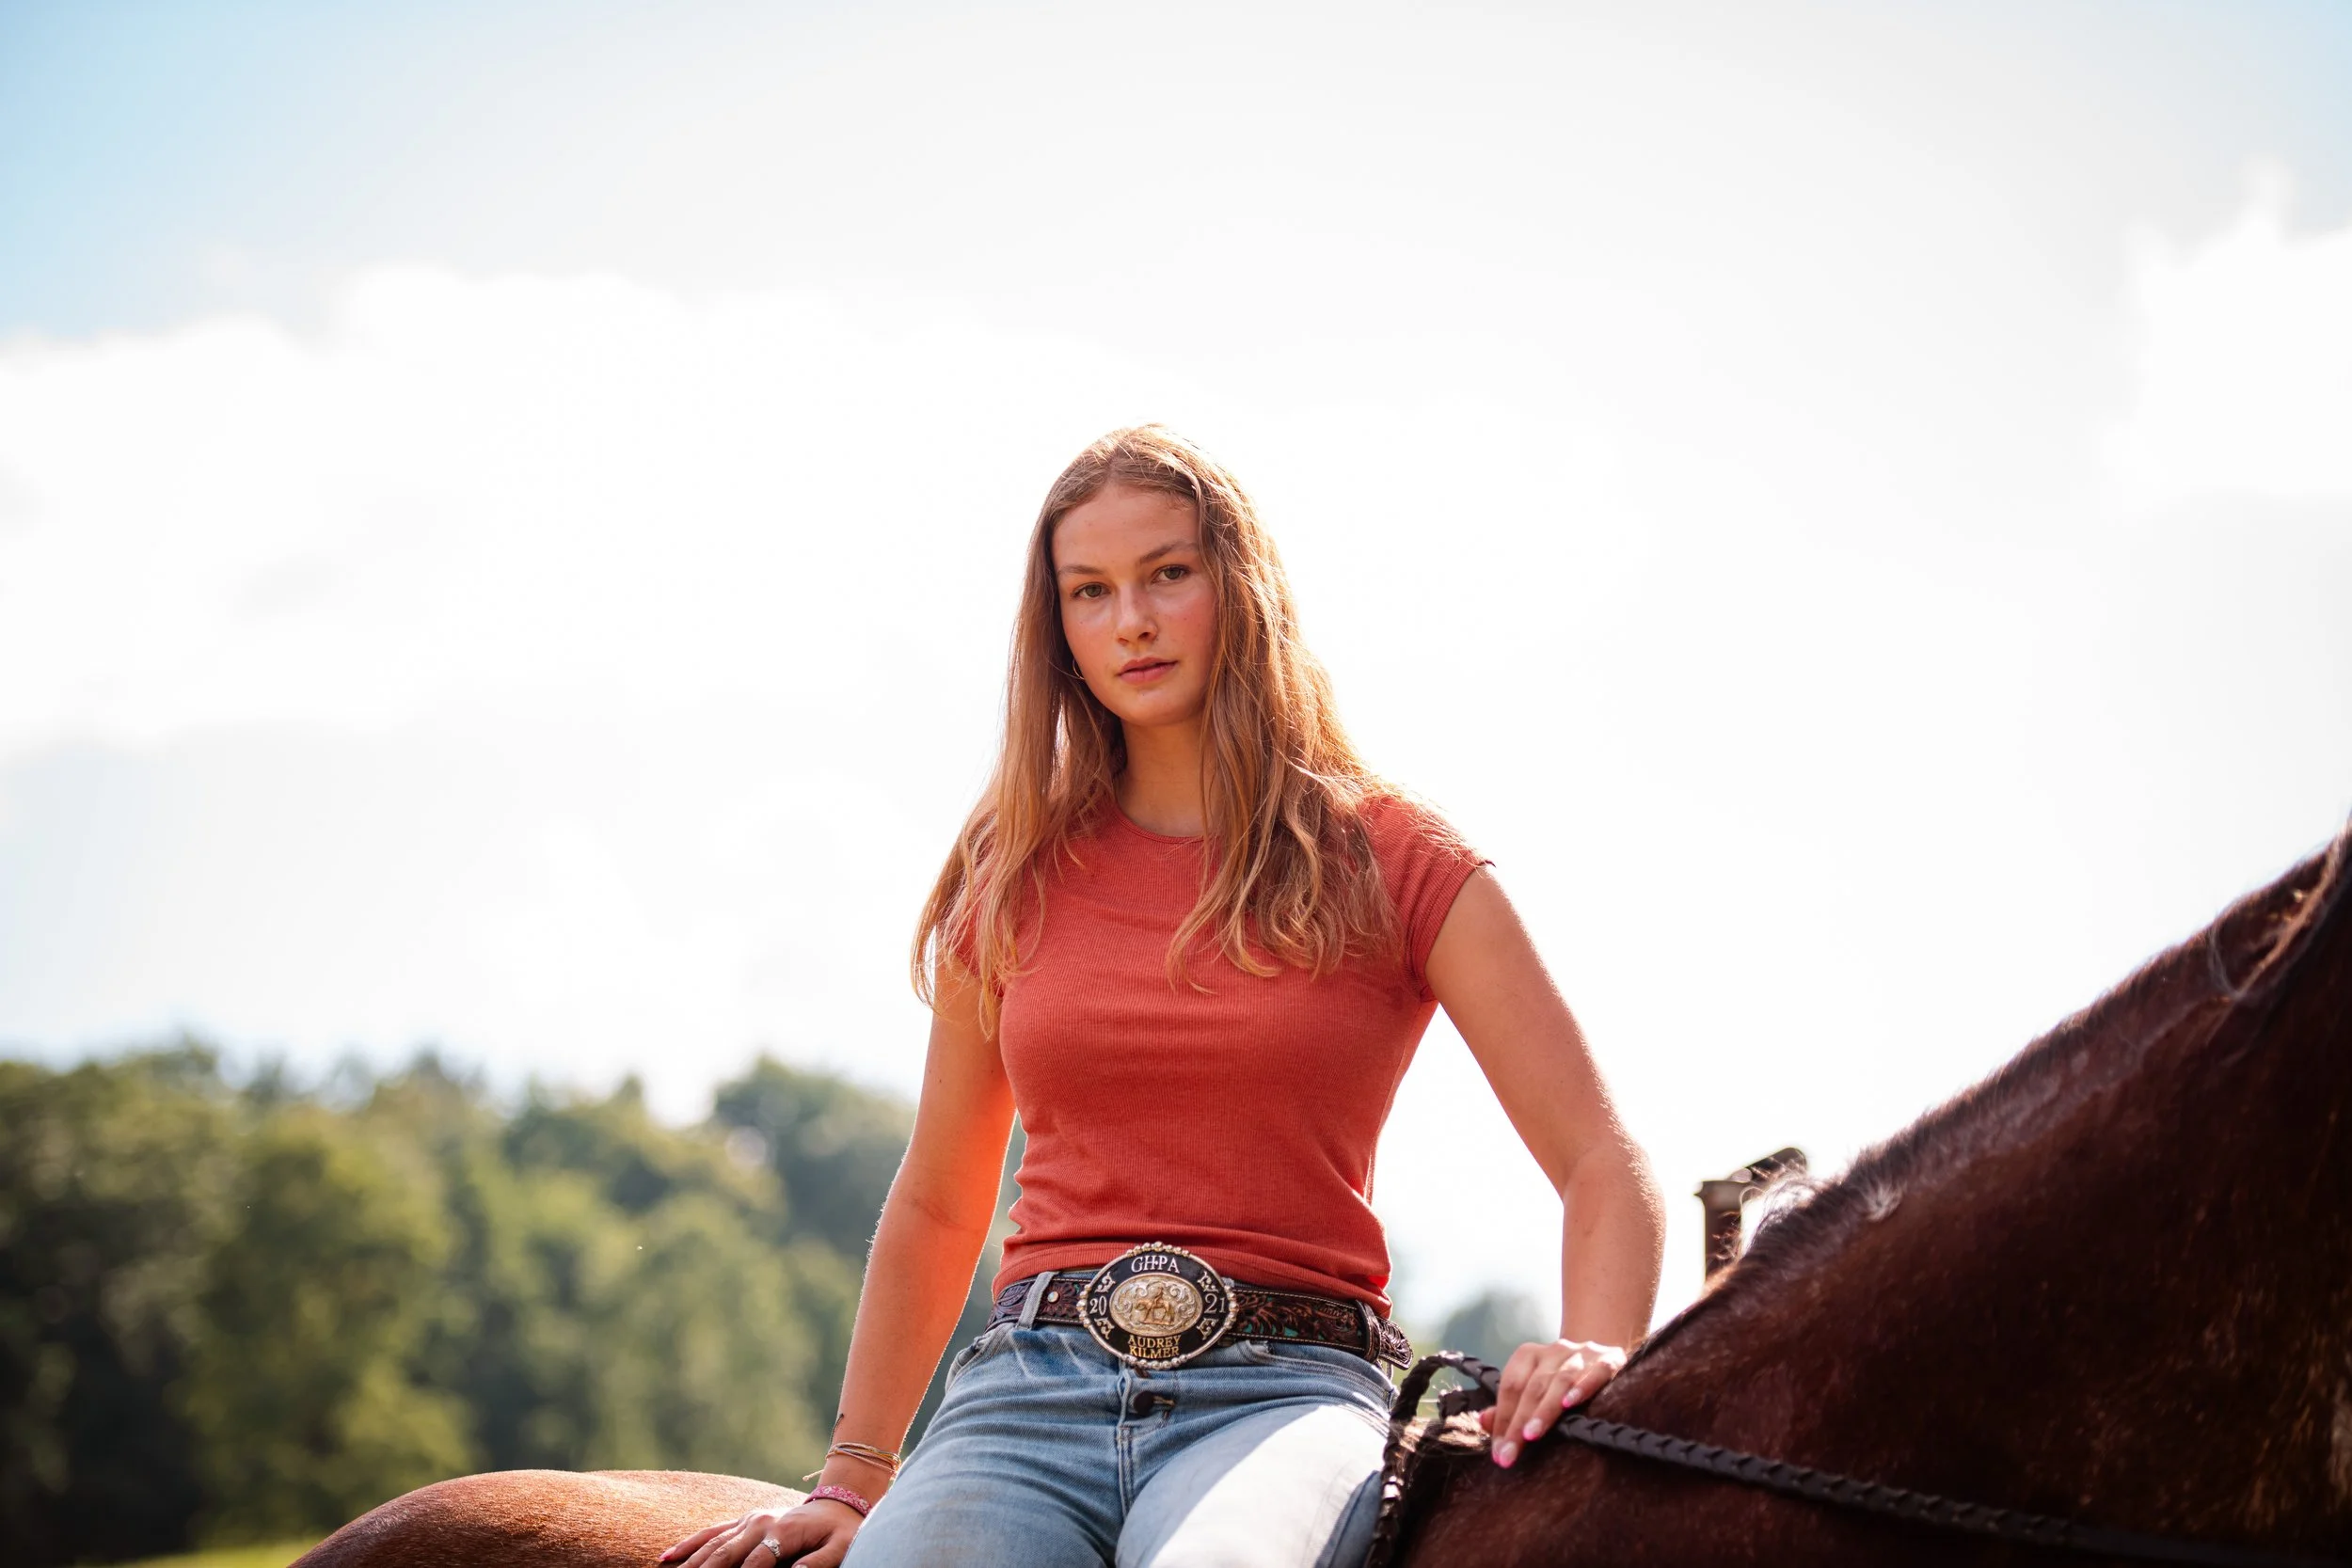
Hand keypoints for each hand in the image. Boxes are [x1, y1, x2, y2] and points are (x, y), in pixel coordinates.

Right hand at [658, 1498, 862, 1567]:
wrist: (839, 1503)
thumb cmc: (842, 1531)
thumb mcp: (841, 1548)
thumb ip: (819, 1564)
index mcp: (781, 1531)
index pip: (754, 1564)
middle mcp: (759, 1523)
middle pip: (724, 1554)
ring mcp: (748, 1520)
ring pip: (711, 1544)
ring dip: (689, 1563)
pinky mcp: (743, 1521)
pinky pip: (711, 1532)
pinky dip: (689, 1544)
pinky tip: (668, 1556)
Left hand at [1478, 1337, 1625, 1468]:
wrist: (1607, 1357)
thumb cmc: (1562, 1382)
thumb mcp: (1534, 1389)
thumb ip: (1508, 1407)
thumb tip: (1482, 1420)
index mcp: (1530, 1355)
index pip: (1510, 1386)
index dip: (1502, 1418)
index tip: (1498, 1451)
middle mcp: (1554, 1350)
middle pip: (1531, 1387)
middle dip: (1517, 1423)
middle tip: (1509, 1454)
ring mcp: (1582, 1353)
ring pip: (1559, 1380)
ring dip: (1544, 1410)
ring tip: (1531, 1435)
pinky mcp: (1609, 1359)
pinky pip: (1595, 1372)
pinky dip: (1581, 1387)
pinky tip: (1570, 1404)